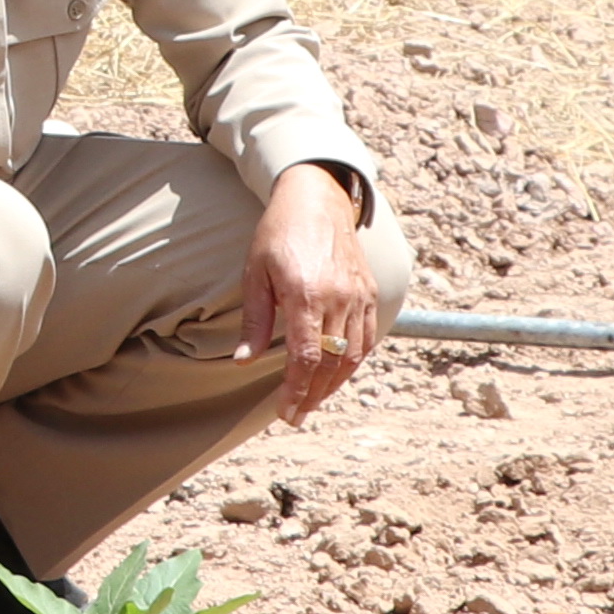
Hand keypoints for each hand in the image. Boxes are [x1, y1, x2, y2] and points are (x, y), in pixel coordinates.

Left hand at [242, 165, 384, 423]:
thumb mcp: (255, 273)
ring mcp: (359, 296)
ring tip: (313, 400)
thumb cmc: (278, 234)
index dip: (296, 390)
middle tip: (297, 415)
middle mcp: (338, 298)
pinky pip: (367, 338)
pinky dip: (354, 362)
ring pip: (353, 355)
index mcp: (306, 294)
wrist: (317, 198)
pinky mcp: (370, 292)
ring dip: (334, 385)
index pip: (306, 357)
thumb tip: (243, 361)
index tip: (285, 412)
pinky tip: (337, 374)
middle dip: (313, 395)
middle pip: (332, 363)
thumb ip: (255, 320)